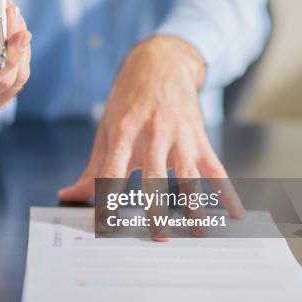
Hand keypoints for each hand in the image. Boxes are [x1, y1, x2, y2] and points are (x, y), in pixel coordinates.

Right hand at [0, 2, 31, 120]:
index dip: (5, 59)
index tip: (22, 34)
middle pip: (3, 82)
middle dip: (15, 47)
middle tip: (14, 12)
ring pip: (16, 80)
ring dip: (20, 47)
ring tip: (11, 17)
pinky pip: (19, 80)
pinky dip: (20, 56)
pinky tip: (10, 38)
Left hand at [59, 35, 243, 233]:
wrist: (159, 64)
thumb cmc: (127, 101)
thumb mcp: (105, 129)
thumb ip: (91, 168)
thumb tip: (68, 196)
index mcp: (122, 135)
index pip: (111, 173)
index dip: (107, 200)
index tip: (104, 227)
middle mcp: (152, 135)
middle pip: (153, 177)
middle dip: (156, 207)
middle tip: (158, 236)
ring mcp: (179, 136)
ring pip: (188, 174)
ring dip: (194, 204)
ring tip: (198, 232)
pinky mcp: (199, 137)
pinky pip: (215, 168)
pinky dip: (226, 191)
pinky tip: (234, 212)